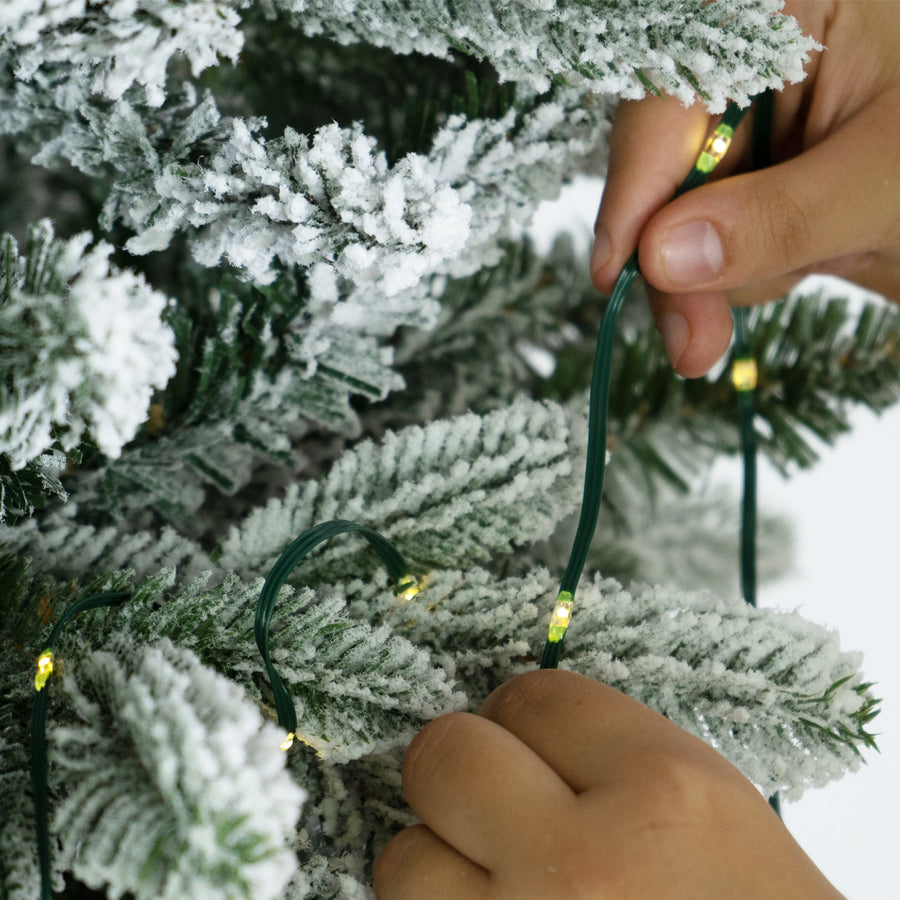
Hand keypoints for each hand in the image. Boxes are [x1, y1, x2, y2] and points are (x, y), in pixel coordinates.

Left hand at [373, 670, 842, 898]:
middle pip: (446, 756)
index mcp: (663, 795)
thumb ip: (606, 754)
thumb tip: (507, 728)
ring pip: (404, 858)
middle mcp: (583, 866)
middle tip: (494, 806)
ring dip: (440, 868)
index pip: (531, 696)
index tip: (532, 750)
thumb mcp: (712, 812)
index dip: (524, 721)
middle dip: (463, 773)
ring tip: (500, 888)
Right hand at [590, 0, 899, 376]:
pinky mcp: (745, 184)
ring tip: (823, 256)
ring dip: (726, 272)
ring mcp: (743, 131)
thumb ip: (778, 216)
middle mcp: (747, 70)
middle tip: (696, 344)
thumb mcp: (886, 175)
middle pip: (658, 169)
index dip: (633, 184)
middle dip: (676, 262)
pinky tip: (808, 256)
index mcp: (780, 19)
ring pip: (673, 220)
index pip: (668, 96)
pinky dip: (741, 273)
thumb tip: (661, 257)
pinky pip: (701, 243)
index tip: (613, 269)